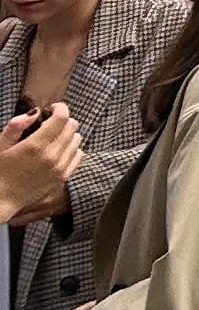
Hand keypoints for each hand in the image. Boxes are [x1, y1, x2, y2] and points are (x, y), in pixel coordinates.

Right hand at [0, 107, 83, 221]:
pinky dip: (72, 149)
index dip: (60, 108)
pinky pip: (78, 155)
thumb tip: (35, 112)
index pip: (62, 117)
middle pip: (72, 126)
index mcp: (35, 146)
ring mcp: (60, 168)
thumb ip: (16, 126)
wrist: (0, 201)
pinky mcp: (63, 178)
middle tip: (50, 124)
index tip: (52, 109)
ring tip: (53, 138)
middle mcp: (52, 156)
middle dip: (63, 120)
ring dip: (68, 134)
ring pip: (77, 140)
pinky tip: (59, 151)